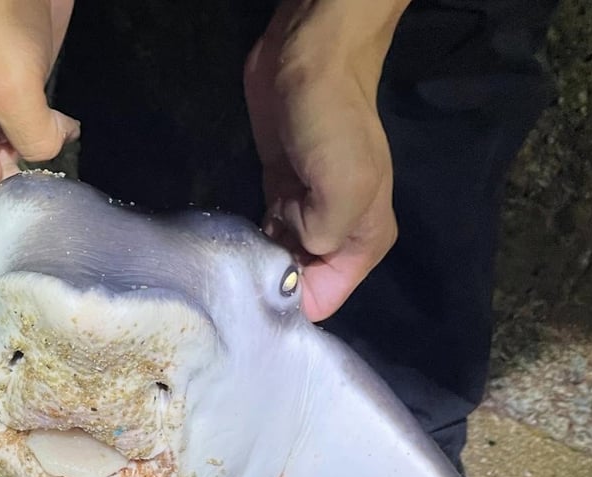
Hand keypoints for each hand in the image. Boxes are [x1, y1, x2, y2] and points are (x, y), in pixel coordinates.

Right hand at [0, 0, 78, 235]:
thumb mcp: (15, 87)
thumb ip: (31, 140)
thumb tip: (49, 159)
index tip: (2, 235)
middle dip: (3, 203)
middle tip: (43, 202)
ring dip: (26, 176)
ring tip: (57, 173)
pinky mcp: (7, 105)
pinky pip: (17, 145)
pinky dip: (38, 149)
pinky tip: (63, 141)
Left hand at [244, 0, 407, 321]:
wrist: (311, 58)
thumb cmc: (332, 124)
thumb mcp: (342, 188)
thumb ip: (322, 239)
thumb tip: (292, 261)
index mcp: (362, 243)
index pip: (324, 300)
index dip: (290, 304)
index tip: (256, 297)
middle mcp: (335, 236)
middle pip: (297, 284)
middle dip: (267, 284)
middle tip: (235, 275)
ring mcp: (305, 216)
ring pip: (277, 261)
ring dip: (254, 263)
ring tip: (229, 259)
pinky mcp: (278, 196)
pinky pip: (262, 234)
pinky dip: (248, 239)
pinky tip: (231, 239)